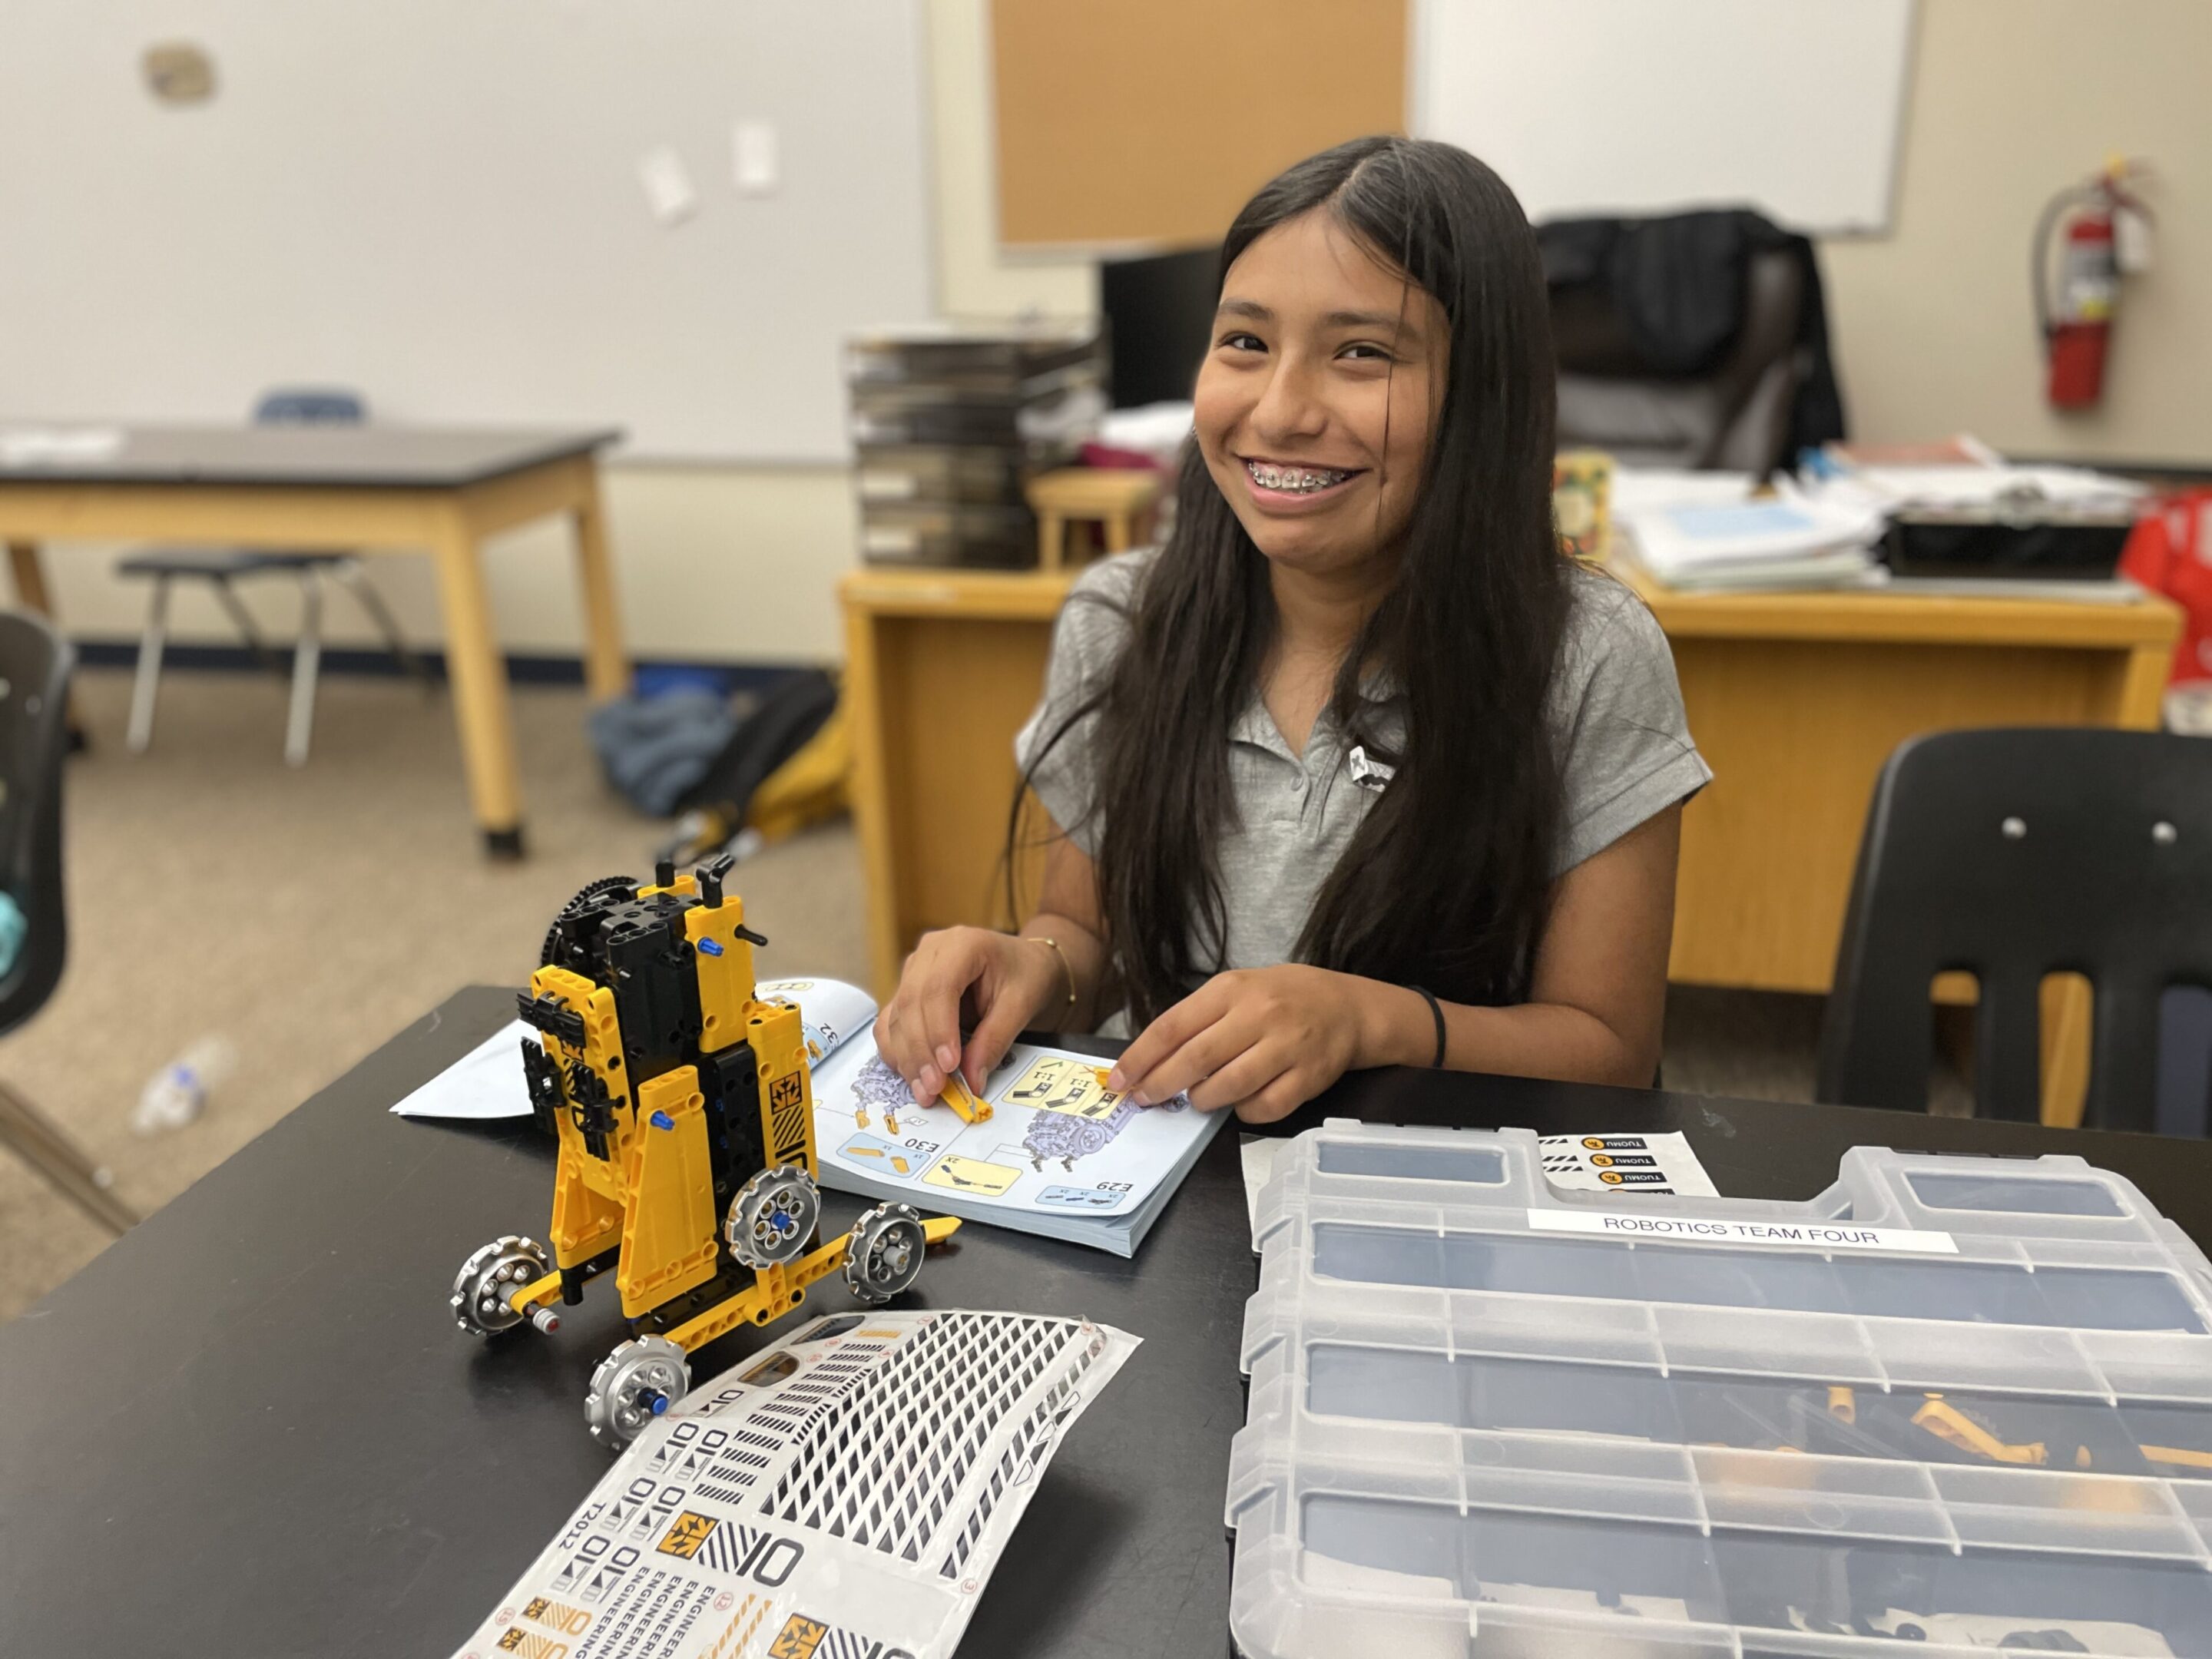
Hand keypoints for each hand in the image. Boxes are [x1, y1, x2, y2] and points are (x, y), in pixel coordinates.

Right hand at [874, 928, 1062, 1107]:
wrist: (1025, 964)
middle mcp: (930, 952)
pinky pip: (892, 1023)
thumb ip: (995, 1041)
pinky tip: (914, 1076)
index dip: (939, 1029)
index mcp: (963, 943)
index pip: (939, 988)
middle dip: (920, 1051)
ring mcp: (914, 970)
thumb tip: (971, 1080)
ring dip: (907, 1057)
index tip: (948, 1065)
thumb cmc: (1026, 975)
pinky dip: (899, 1052)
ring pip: (896, 1017)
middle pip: (911, 1003)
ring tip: (925, 1090)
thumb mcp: (1021, 1005)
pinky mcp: (907, 991)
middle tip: (934, 1087)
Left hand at [1106, 966, 1366, 1124]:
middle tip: (1144, 1099)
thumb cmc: (1282, 999)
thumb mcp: (1239, 990)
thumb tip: (1151, 1059)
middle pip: (1195, 1058)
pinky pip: (1264, 1107)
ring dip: (1202, 1100)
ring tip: (1197, 1099)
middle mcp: (1259, 1014)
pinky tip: (1240, 1102)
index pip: (1173, 1026)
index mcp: (1232, 989)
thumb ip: (1200, 1018)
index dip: (1140, 1058)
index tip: (1119, 1080)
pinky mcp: (1308, 1077)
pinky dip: (1244, 1112)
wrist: (1348, 1007)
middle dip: (1161, 1085)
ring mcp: (1287, 1046)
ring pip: (1228, 1086)